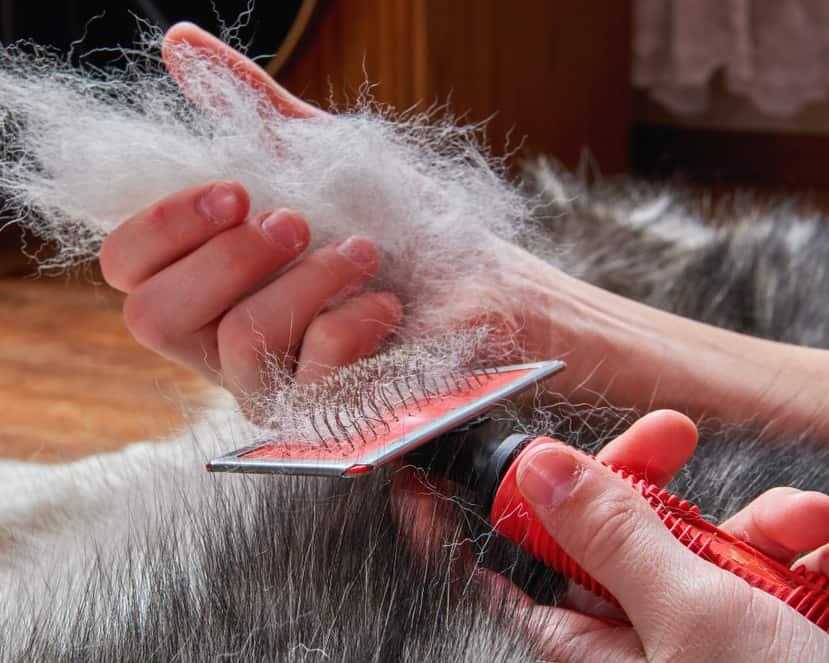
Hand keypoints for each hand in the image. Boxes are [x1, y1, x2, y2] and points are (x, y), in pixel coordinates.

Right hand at [99, 25, 403, 397]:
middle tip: (298, 225)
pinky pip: (309, 371)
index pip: (128, 268)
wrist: (481, 286)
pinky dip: (354, 321)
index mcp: (208, 283)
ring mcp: (270, 387)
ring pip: (238, 339)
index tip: (235, 191)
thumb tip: (182, 45)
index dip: (163, 226)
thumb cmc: (401, 227)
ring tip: (365, 256)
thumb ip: (254, 113)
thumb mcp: (324, 159)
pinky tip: (389, 306)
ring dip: (311, 280)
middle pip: (153, 316)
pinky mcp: (320, 416)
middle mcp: (221, 342)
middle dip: (230, 257)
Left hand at [393, 411, 828, 660]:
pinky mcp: (755, 623)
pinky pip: (757, 561)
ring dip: (750, 521)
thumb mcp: (691, 619)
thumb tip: (539, 470)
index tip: (416, 474)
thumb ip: (614, 539)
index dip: (450, 523)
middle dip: (638, 478)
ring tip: (799, 528)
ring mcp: (695, 627)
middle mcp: (635, 634)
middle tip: (670, 434)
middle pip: (599, 530)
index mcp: (590, 643)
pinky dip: (795, 547)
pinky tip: (826, 546)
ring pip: (687, 537)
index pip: (494, 574)